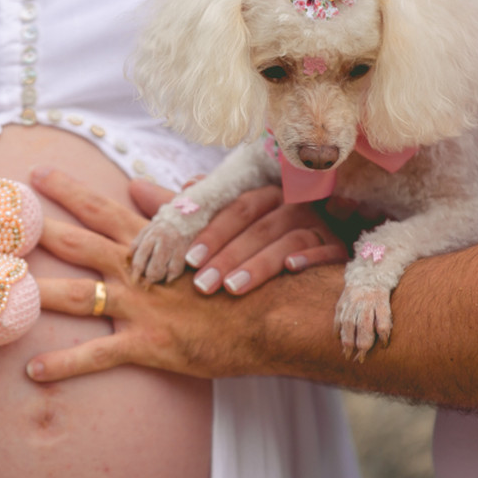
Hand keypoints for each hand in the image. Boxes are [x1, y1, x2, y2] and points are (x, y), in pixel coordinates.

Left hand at [29, 168, 270, 380]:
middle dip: (34, 234)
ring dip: (33, 297)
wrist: (272, 314)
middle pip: (76, 245)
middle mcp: (138, 270)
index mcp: (152, 243)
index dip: (67, 190)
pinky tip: (33, 372)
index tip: (36, 173)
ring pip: (75, 297)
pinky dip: (64, 365)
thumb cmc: (243, 272)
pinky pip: (97, 356)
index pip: (102, 208)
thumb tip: (140, 184)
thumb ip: (170, 209)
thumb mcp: (208, 232)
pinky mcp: (147, 344)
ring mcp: (139, 307)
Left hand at [127, 178, 349, 295]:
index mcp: (264, 196)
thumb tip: (135, 187)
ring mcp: (321, 225)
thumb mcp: (223, 233)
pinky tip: (291, 271)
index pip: (236, 207)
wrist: (316, 287)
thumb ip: (187, 213)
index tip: (185, 259)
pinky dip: (310, 258)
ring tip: (231, 289)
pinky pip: (328, 249)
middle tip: (199, 284)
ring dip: (258, 263)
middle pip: (258, 223)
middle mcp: (293, 205)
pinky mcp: (342, 248)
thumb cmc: (260, 252)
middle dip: (226, 254)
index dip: (210, 231)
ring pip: (288, 237)